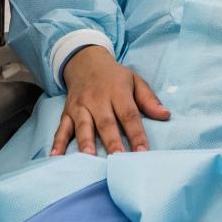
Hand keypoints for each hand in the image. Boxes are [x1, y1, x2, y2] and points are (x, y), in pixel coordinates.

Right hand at [52, 46, 169, 155]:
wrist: (86, 61)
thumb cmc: (115, 77)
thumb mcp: (135, 80)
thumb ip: (149, 99)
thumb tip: (165, 115)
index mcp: (118, 91)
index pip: (129, 114)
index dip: (137, 133)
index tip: (143, 152)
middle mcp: (97, 99)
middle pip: (105, 122)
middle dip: (112, 141)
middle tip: (118, 160)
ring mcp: (80, 106)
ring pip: (83, 126)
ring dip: (85, 143)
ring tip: (89, 159)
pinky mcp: (66, 112)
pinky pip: (61, 128)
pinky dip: (57, 143)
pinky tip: (55, 157)